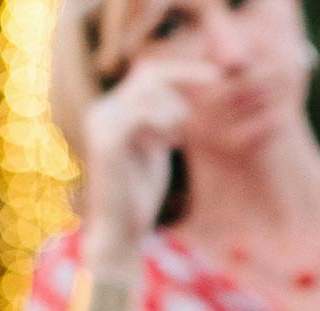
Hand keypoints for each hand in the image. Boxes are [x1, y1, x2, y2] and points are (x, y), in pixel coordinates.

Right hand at [81, 61, 219, 263]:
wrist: (119, 231)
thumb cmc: (139, 197)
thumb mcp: (155, 152)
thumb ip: (162, 126)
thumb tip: (182, 107)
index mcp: (113, 111)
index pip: (149, 74)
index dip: (181, 71)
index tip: (215, 76)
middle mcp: (103, 110)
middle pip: (149, 73)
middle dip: (186, 74)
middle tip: (217, 81)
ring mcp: (102, 122)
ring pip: (150, 91)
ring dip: (175, 114)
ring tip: (175, 142)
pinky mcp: (107, 139)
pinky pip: (142, 112)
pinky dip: (163, 125)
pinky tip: (168, 145)